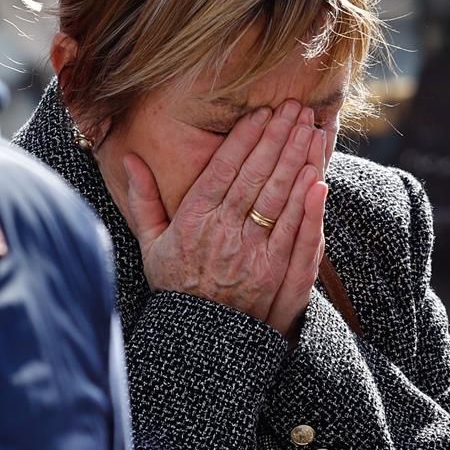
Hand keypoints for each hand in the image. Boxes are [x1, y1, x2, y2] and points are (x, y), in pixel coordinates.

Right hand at [122, 101, 328, 333]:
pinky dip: (310, 204)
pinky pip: (298, 232)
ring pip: (282, 197)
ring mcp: (254, 254)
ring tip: (312, 130)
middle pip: (258, 175)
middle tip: (296, 108)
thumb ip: (144, 198)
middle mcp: (225, 234)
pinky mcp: (278, 274)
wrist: (201, 341)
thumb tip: (130, 158)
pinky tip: (319, 177)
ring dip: (299, 159)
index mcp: (194, 221)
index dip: (247, 138)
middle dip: (279, 137)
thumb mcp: (151, 243)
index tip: (263, 112)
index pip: (225, 169)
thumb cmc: (176, 288)